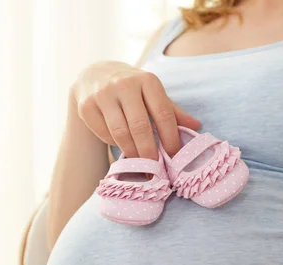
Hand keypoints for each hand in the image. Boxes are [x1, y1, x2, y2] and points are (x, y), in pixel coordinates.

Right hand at [72, 61, 200, 159]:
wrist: (94, 75)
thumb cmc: (132, 89)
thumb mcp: (153, 94)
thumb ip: (173, 111)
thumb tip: (196, 126)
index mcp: (147, 80)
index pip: (163, 113)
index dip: (170, 138)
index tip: (174, 156)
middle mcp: (124, 84)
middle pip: (140, 126)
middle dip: (149, 152)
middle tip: (155, 169)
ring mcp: (103, 94)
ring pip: (120, 133)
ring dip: (132, 153)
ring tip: (140, 165)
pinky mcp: (86, 106)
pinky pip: (104, 134)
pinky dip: (114, 144)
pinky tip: (121, 146)